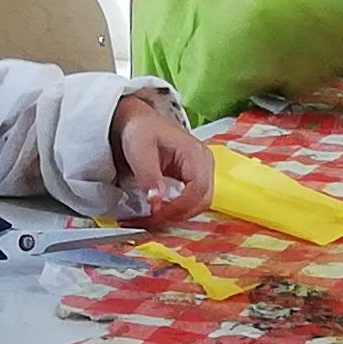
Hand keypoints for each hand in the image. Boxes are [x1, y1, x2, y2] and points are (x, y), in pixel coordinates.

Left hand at [108, 89, 217, 222]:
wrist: (138, 123)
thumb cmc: (140, 130)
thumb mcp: (140, 150)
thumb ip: (149, 176)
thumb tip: (156, 202)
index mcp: (195, 152)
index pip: (198, 189)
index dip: (179, 207)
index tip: (157, 214)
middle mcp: (204, 163)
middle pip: (203, 200)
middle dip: (178, 214)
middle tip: (152, 221)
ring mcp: (202, 171)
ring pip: (199, 204)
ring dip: (177, 215)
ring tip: (152, 218)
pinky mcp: (194, 179)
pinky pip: (192, 201)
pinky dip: (177, 211)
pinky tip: (159, 212)